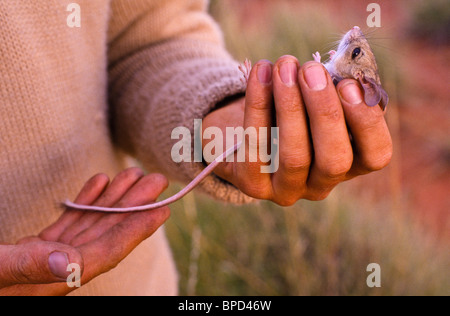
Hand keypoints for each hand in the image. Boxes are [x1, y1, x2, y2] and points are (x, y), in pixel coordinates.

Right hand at [0, 168, 169, 294]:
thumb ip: (27, 267)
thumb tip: (68, 265)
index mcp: (55, 277)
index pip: (106, 253)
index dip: (136, 231)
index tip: (162, 209)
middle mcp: (59, 269)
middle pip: (105, 234)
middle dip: (133, 206)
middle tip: (155, 179)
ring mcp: (49, 257)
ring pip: (90, 225)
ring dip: (113, 199)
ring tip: (132, 175)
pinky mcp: (38, 248)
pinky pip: (70, 223)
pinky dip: (85, 202)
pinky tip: (99, 184)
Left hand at [202, 56, 391, 204]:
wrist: (243, 130)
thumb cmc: (290, 108)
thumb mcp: (315, 100)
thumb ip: (332, 89)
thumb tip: (334, 69)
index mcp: (350, 166)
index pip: (376, 156)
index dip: (367, 121)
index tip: (349, 83)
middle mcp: (321, 185)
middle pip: (334, 160)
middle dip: (325, 111)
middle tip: (311, 69)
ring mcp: (286, 190)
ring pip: (295, 157)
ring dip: (291, 106)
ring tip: (284, 66)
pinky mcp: (253, 184)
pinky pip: (256, 147)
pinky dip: (258, 105)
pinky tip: (261, 72)